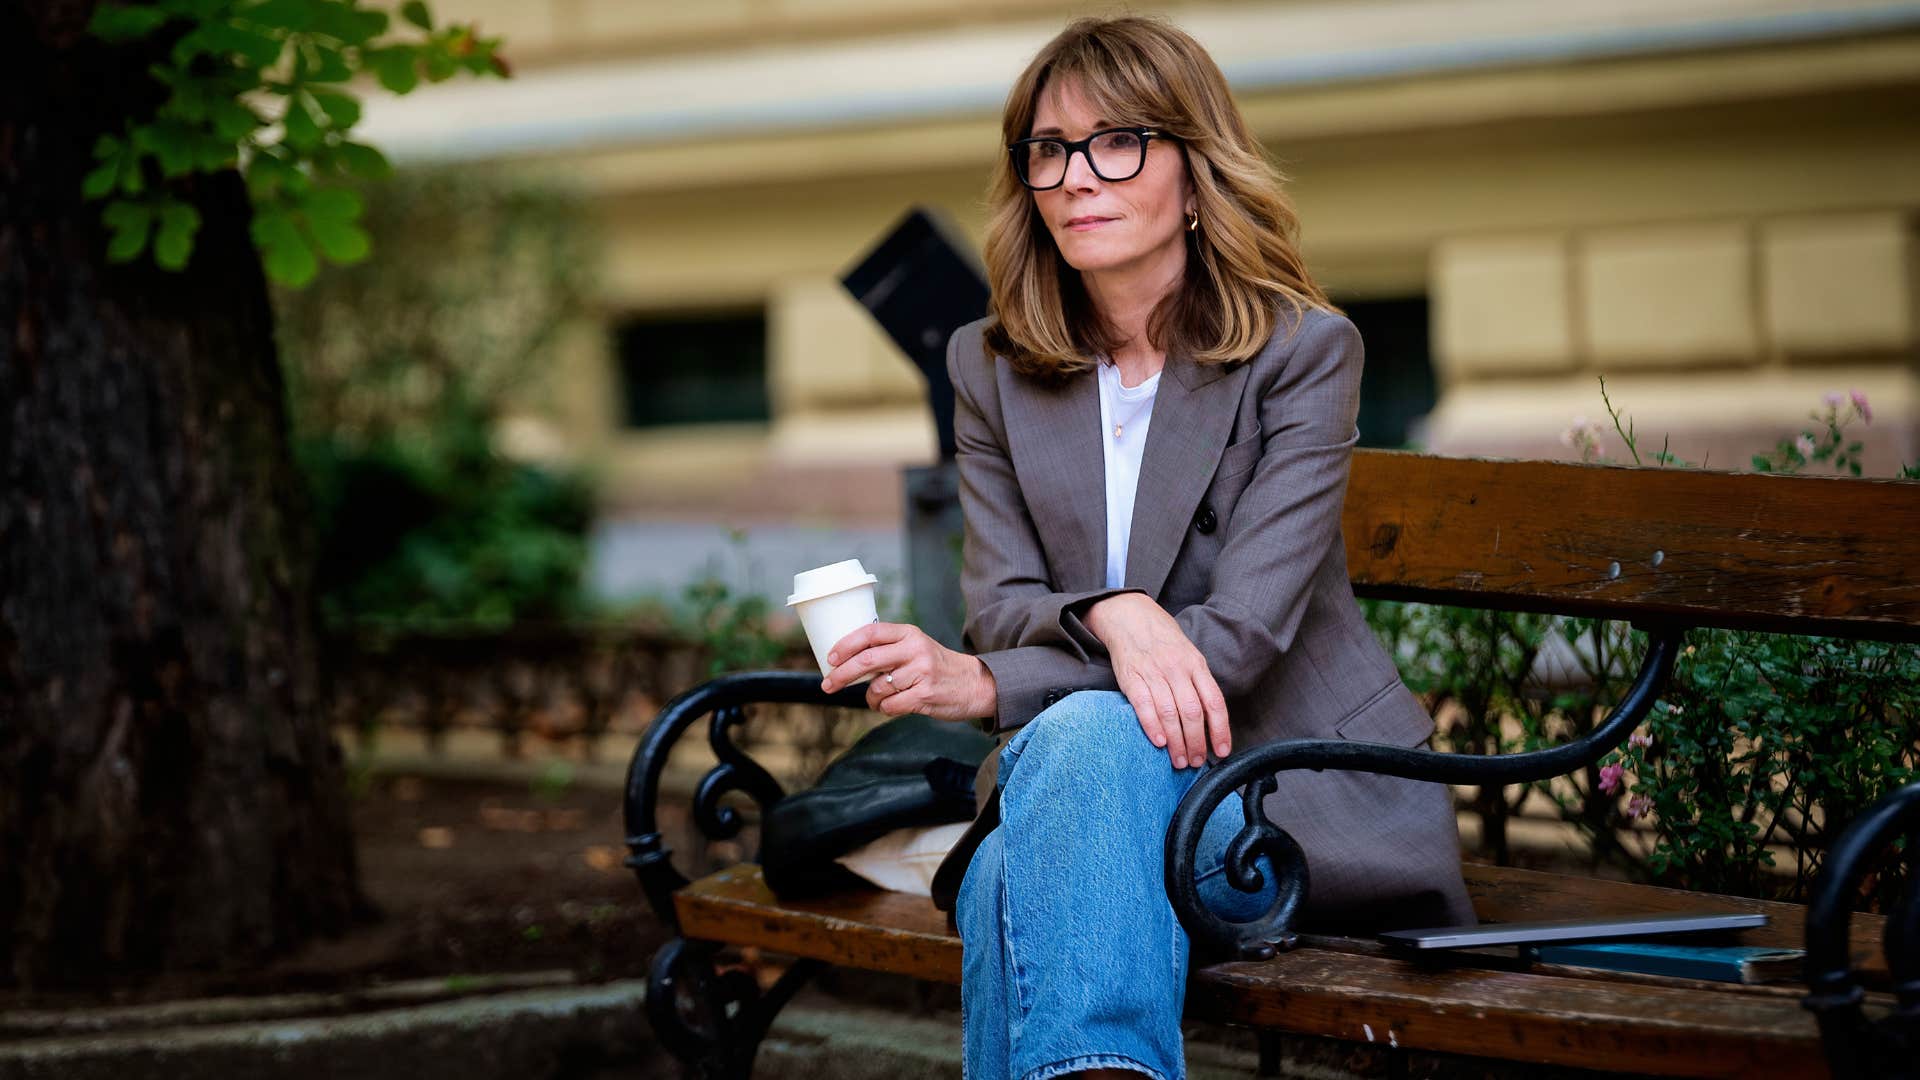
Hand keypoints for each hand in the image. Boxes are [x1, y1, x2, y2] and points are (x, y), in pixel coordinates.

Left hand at [819, 622, 996, 723]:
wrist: (975, 683)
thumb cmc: (937, 667)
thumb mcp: (916, 647)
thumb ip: (889, 648)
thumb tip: (847, 660)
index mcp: (909, 633)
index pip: (870, 632)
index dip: (845, 645)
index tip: (830, 658)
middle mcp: (914, 649)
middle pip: (866, 660)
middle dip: (841, 675)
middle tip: (828, 685)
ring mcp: (921, 672)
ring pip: (877, 688)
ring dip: (870, 699)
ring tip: (878, 699)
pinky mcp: (925, 694)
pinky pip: (890, 705)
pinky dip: (884, 709)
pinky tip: (892, 706)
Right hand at [1083, 593, 1229, 768]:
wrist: (1130, 618)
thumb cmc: (1163, 642)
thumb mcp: (1188, 656)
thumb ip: (1198, 684)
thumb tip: (1210, 721)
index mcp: (1196, 665)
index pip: (1214, 702)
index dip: (1220, 729)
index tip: (1222, 751)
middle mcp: (1177, 669)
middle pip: (1193, 712)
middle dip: (1197, 742)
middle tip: (1196, 761)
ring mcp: (1154, 672)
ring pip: (1170, 712)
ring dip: (1177, 742)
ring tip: (1180, 760)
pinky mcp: (1131, 677)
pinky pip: (1144, 704)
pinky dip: (1152, 725)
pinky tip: (1159, 742)